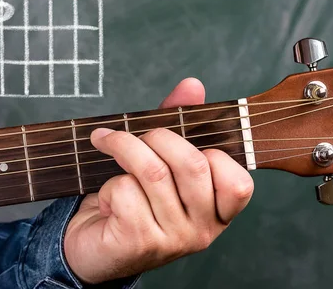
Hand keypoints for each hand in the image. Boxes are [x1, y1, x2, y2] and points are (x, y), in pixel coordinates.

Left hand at [64, 78, 253, 283]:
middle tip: (132, 134)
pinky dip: (109, 184)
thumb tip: (193, 85)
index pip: (239, 182)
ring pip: (154, 173)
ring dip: (123, 148)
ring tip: (108, 144)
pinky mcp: (139, 242)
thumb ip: (181, 124)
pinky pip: (126, 191)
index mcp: (218, 212)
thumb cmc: (134, 199)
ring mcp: (173, 240)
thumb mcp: (161, 160)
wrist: (94, 247)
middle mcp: (203, 231)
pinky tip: (109, 198)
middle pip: (192, 165)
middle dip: (157, 136)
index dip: (210, 153)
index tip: (180, 145)